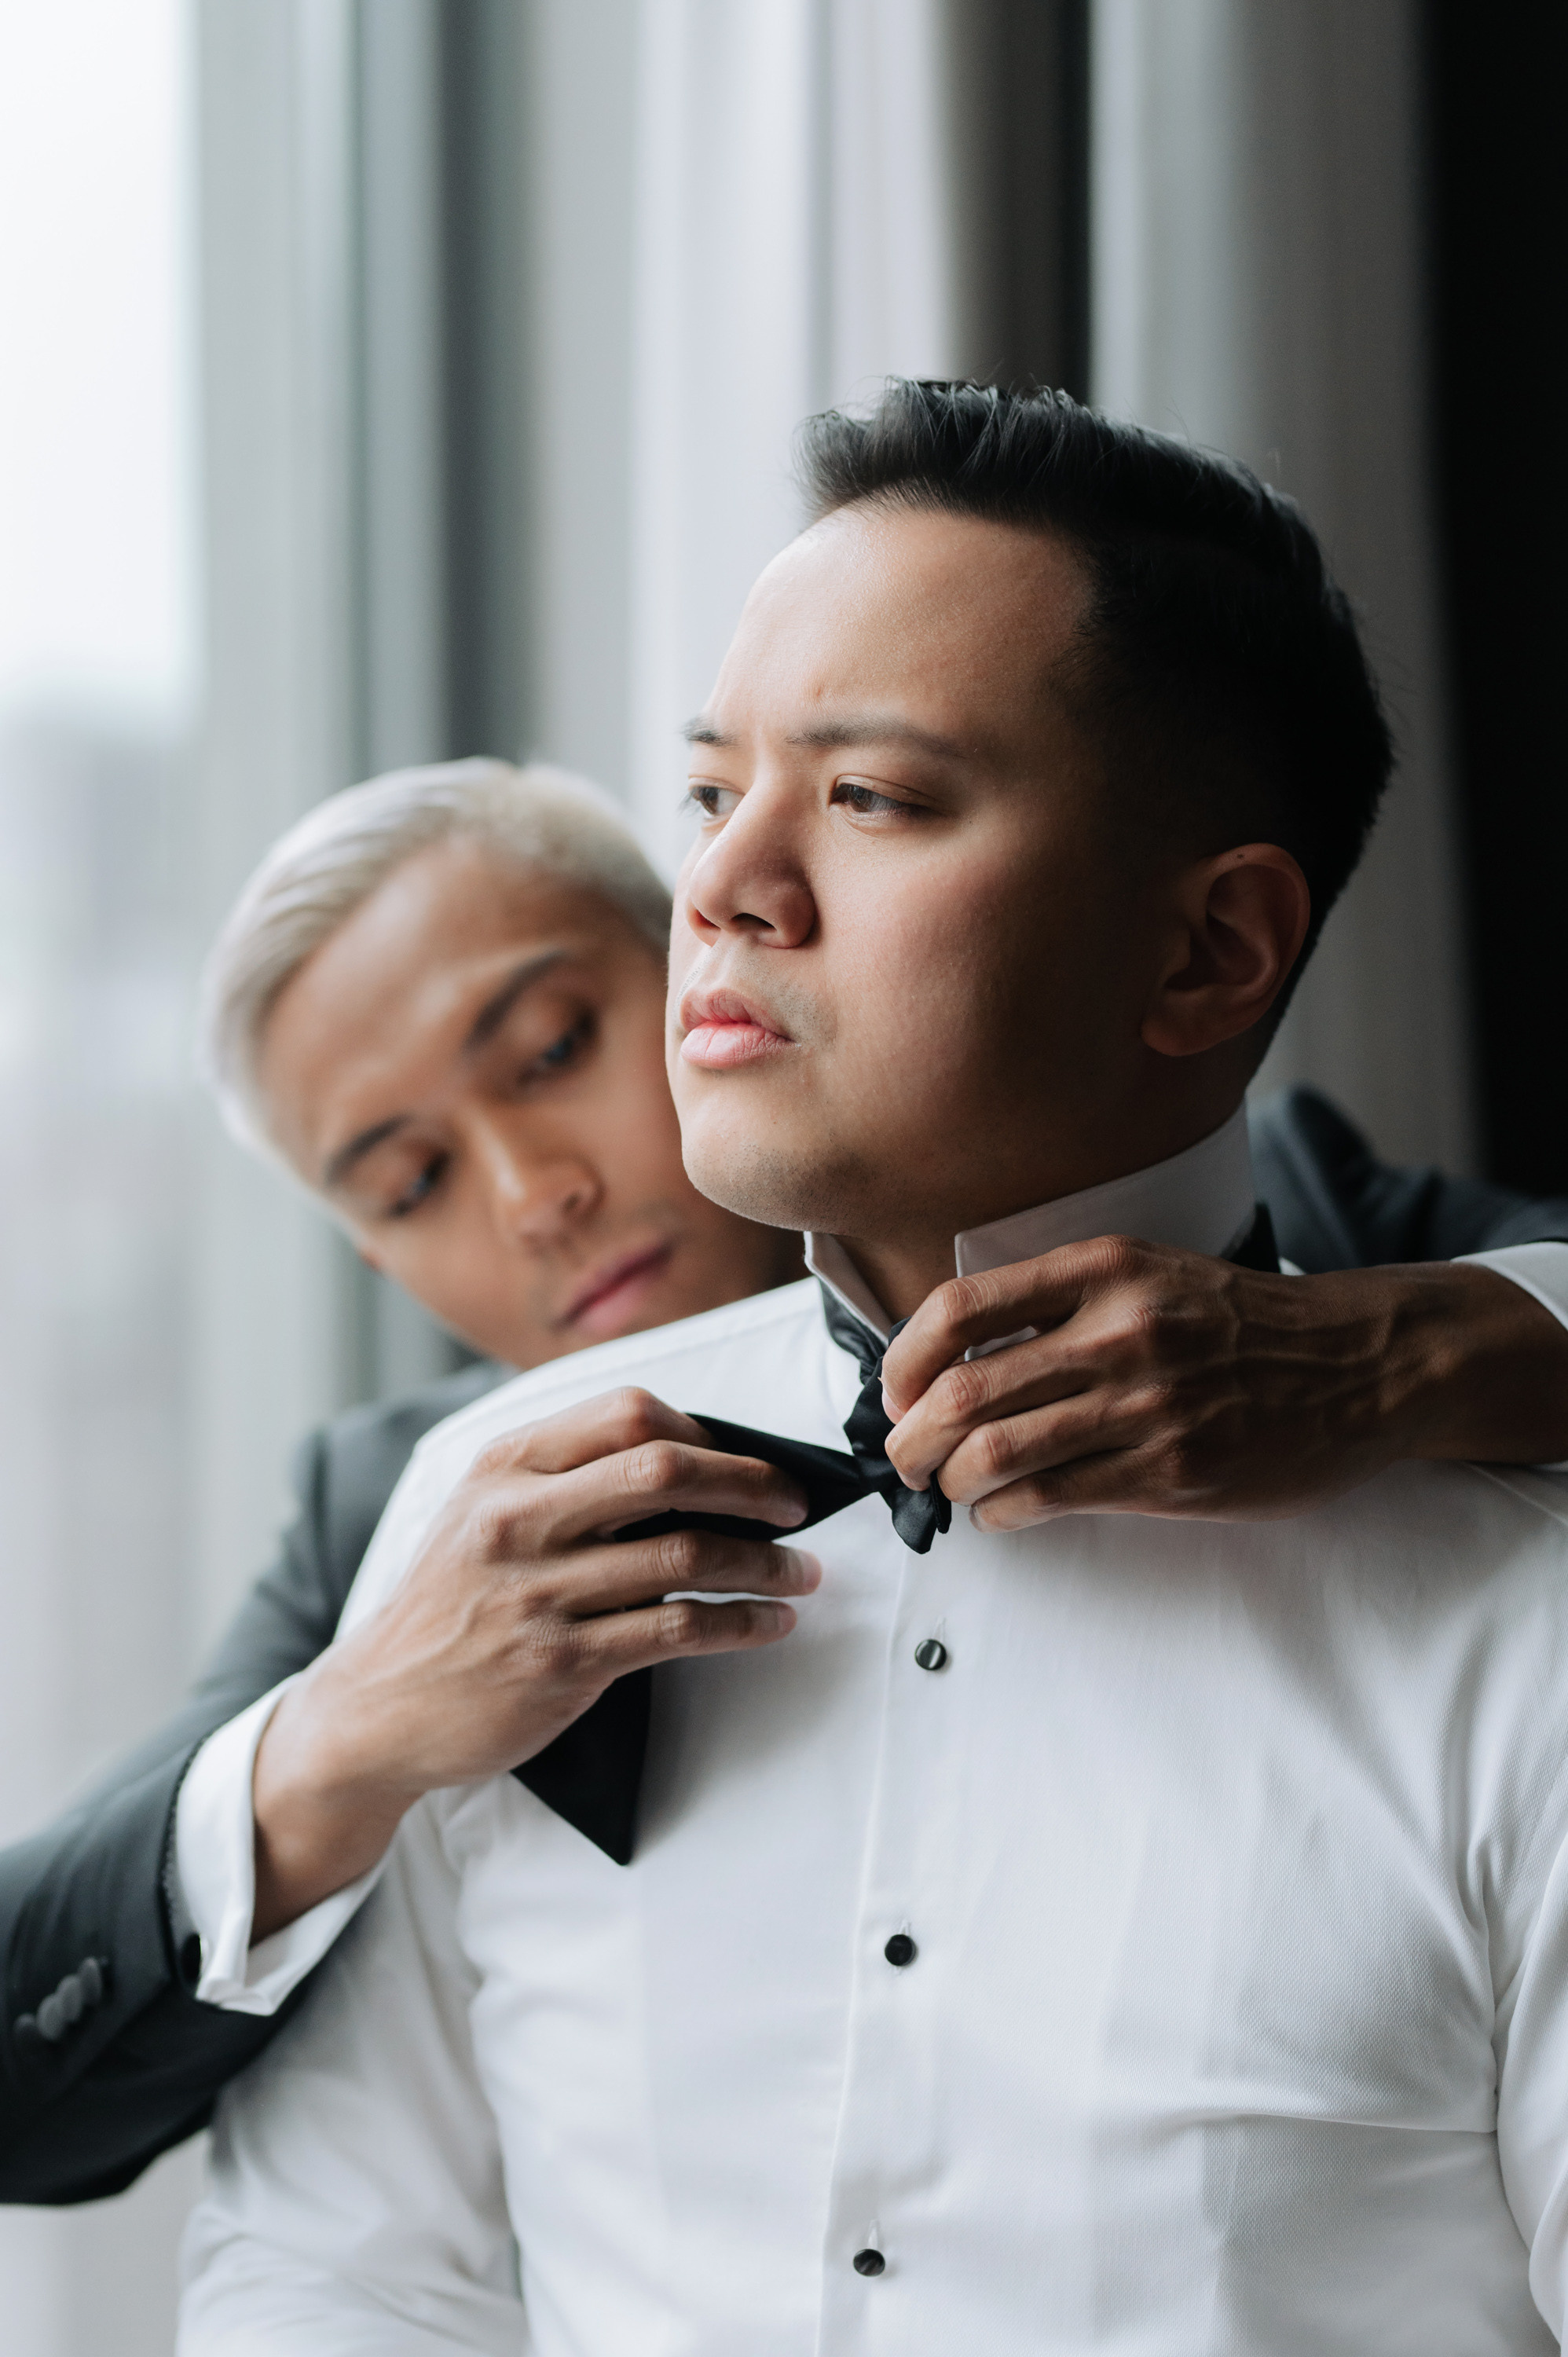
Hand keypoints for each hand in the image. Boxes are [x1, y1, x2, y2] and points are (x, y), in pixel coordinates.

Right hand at [251, 1390, 816, 1936]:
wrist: (378, 1708)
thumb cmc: (448, 1606)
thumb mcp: (482, 1513)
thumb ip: (563, 1479)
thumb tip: (688, 1460)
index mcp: (503, 1467)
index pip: (627, 1412)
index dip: (705, 1431)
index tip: (745, 1460)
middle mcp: (518, 1519)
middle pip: (665, 1469)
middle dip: (751, 1482)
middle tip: (796, 1504)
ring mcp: (540, 1592)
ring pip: (684, 1554)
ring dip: (764, 1562)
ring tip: (803, 1572)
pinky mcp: (562, 1661)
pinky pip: (677, 1628)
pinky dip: (741, 1623)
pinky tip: (769, 1623)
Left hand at [881, 1239, 1567, 1531]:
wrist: (1359, 1364)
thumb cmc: (1241, 1323)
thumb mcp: (1150, 1272)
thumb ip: (1060, 1300)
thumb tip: (953, 1358)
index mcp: (1103, 1269)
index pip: (960, 1310)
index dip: (904, 1360)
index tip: (897, 1391)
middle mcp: (1120, 1331)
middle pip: (965, 1393)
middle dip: (910, 1438)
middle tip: (903, 1457)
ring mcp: (1148, 1405)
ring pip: (999, 1454)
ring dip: (951, 1480)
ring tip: (949, 1486)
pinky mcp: (1174, 1472)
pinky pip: (1052, 1498)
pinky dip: (1003, 1511)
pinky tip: (1002, 1510)